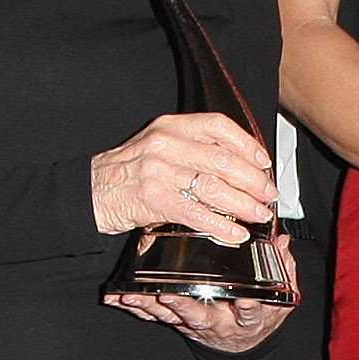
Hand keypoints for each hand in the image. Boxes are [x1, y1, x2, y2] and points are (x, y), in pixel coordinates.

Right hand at [90, 113, 277, 243]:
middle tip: (269, 194)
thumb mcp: (157, 145)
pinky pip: (196, 214)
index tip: (264, 161)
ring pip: (214, 187)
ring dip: (244, 204)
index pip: (218, 126)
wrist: (90, 192)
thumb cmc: (126, 172)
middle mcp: (166, 144)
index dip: (247, 144)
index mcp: (171, 126)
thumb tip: (237, 163)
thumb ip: (192, 147)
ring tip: (259, 215)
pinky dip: (221, 225)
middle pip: (223, 160)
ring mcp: (158, 171)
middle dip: (253, 180)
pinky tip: (235, 233)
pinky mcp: (153, 200)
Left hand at [107, 251, 298, 353]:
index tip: (244, 299)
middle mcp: (219, 322)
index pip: (250, 312)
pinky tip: (119, 298)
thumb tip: (282, 241)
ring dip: (151, 307)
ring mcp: (196, 324)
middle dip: (184, 307)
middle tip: (170, 296)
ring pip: (172, 317)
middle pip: (201, 317)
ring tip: (133, 296)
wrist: (242, 343)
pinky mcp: (178, 322)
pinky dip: (136, 308)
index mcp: (246, 316)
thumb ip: (284, 270)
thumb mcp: (280, 298)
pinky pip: (155, 317)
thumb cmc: (258, 315)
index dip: (248, 307)